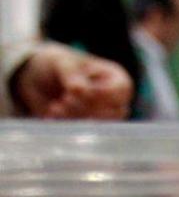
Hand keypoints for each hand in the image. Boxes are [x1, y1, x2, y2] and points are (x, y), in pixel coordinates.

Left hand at [12, 44, 133, 119]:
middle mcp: (114, 99)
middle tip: (64, 99)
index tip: (75, 91)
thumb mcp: (61, 62)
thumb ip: (71, 74)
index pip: (122, 90)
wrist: (37, 81)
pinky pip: (84, 134)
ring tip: (55, 107)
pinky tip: (52, 115)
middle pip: (114, 111)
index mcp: (115, 77)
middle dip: (86, 107)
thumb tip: (79, 90)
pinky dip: (67, 125)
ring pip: (101, 124)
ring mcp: (102, 116)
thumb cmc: (56, 66)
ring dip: (76, 118)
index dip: (101, 93)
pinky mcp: (87, 129)